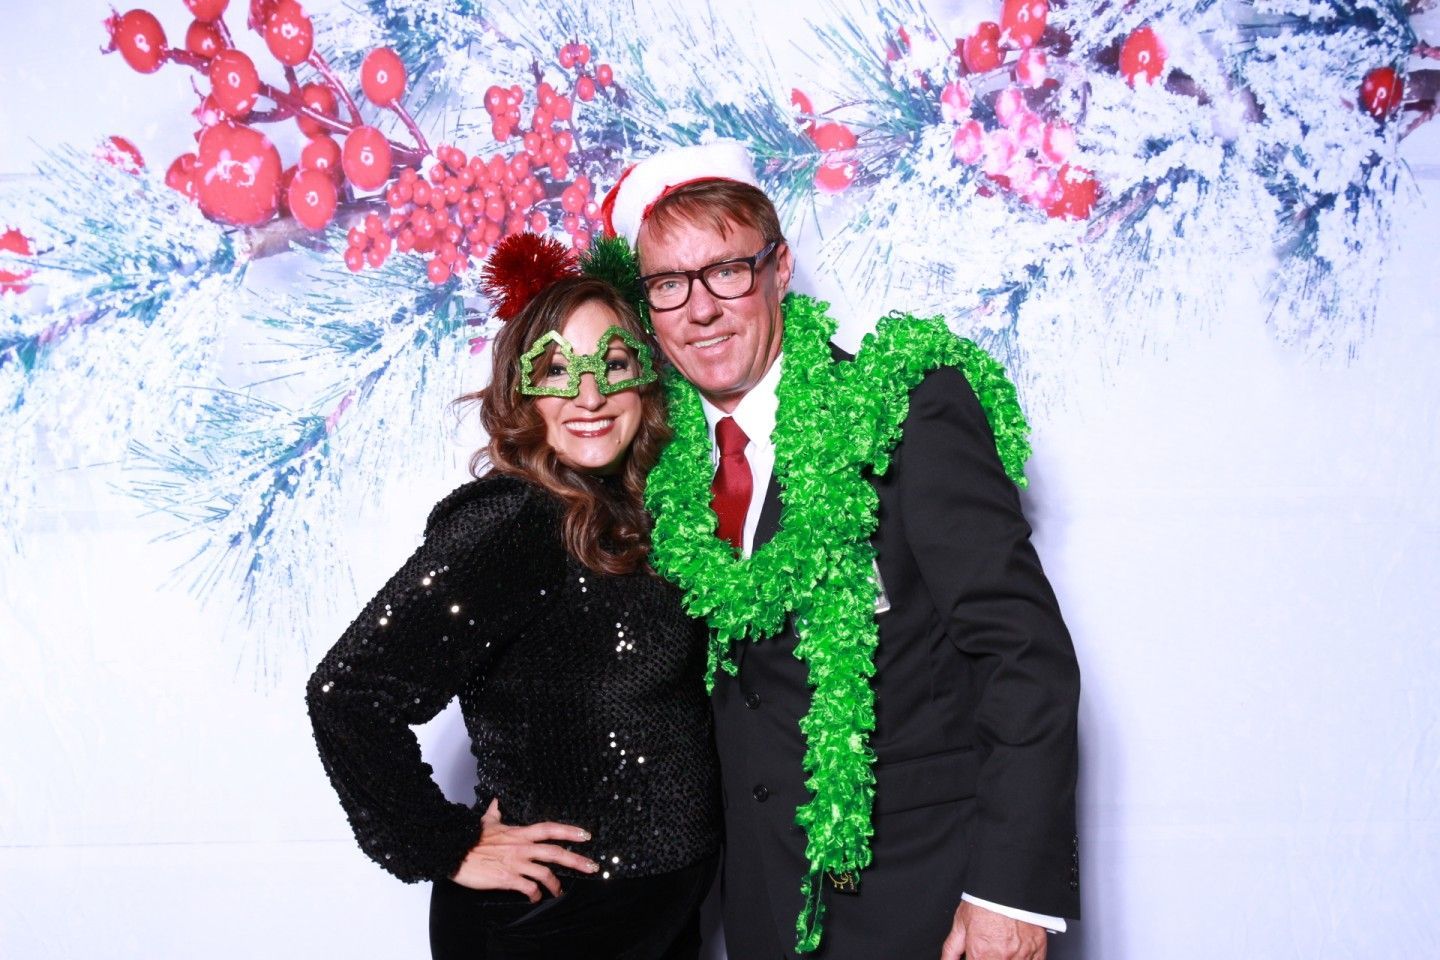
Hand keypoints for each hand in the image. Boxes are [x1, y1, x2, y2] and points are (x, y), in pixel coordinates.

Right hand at [450, 798, 598, 900]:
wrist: (453, 852)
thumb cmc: (469, 838)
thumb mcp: (485, 822)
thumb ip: (494, 812)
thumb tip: (496, 801)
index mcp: (519, 833)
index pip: (550, 829)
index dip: (569, 830)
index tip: (586, 835)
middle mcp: (522, 847)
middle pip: (556, 852)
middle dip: (577, 860)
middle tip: (592, 867)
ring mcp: (516, 863)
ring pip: (545, 873)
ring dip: (555, 884)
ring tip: (558, 892)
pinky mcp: (507, 879)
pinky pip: (528, 888)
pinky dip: (534, 894)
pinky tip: (534, 897)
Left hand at [940, 900, 1046, 959]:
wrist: (1007, 882)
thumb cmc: (984, 900)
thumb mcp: (960, 924)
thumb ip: (951, 950)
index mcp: (981, 954)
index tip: (977, 956)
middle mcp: (1003, 957)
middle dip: (990, 958)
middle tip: (990, 948)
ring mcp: (1023, 955)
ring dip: (1007, 959)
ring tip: (1001, 947)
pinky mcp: (1039, 949)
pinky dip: (1024, 959)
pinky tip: (1016, 952)